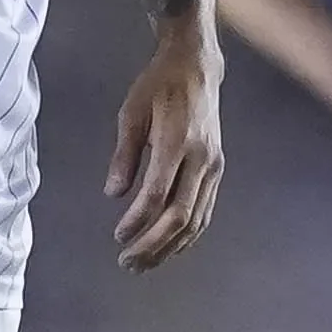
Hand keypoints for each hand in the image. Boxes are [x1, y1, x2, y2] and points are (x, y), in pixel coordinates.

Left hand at [108, 37, 224, 269]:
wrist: (197, 67)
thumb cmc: (159, 87)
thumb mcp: (131, 113)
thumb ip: (124, 155)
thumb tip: (114, 193)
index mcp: (178, 142)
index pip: (158, 194)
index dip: (138, 220)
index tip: (118, 235)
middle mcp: (202, 159)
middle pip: (180, 216)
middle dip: (152, 244)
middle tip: (126, 262)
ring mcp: (214, 167)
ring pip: (196, 220)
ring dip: (169, 247)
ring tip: (143, 264)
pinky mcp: (217, 171)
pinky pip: (205, 212)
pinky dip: (187, 236)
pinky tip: (169, 248)